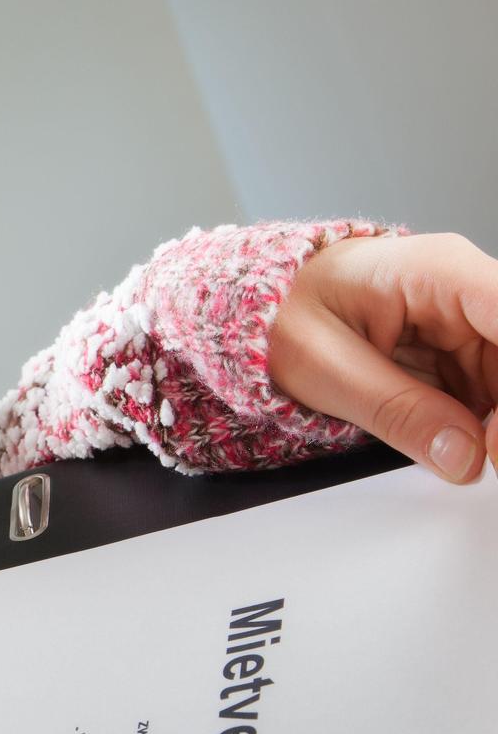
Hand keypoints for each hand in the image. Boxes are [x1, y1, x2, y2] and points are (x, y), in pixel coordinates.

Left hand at [270, 231, 497, 482]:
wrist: (259, 306)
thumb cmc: (280, 313)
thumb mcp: (324, 368)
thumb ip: (397, 411)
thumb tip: (466, 457)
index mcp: (440, 271)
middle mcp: (465, 290)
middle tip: (485, 462)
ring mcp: (466, 322)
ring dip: (492, 426)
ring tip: (467, 459)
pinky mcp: (458, 352)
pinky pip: (488, 394)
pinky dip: (480, 427)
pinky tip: (460, 449)